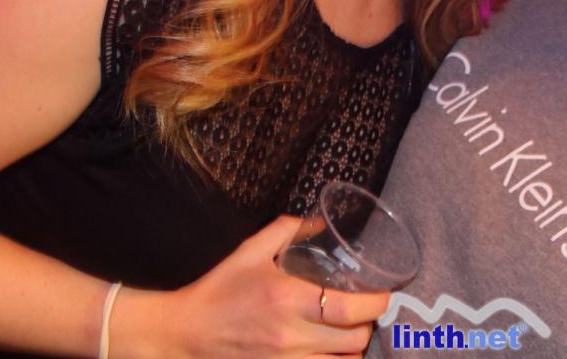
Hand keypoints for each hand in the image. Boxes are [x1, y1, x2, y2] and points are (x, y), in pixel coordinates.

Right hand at [119, 216, 389, 357]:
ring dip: (354, 347)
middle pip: (356, 339)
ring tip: (350, 332)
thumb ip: (287, 230)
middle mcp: (291, 335)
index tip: (382, 293)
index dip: (377, 302)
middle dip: (368, 324)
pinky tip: (333, 352)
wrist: (183, 333)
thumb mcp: (250, 251)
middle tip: (365, 310)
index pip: (351, 307)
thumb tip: (319, 221)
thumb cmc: (219, 289)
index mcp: (287, 298)